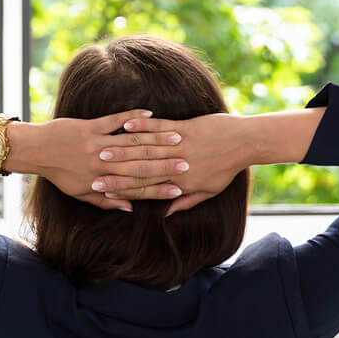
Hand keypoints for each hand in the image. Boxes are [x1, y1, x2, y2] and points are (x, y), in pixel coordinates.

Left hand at [9, 110, 189, 212]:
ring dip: (156, 140)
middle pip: (139, 165)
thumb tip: (130, 208)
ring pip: (132, 142)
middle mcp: (102, 164)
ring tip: (177, 138)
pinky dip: (133, 118)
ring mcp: (96, 144)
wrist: (37, 151)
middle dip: (165, 165)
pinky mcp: (90, 127)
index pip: (136, 188)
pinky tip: (150, 114)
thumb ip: (107, 202)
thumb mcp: (81, 194)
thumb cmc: (60, 174)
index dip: (158, 189)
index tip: (178, 188)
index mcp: (102, 182)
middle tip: (188, 163)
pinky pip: (115, 121)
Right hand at [89, 112, 249, 215]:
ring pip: (147, 148)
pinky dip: (142, 125)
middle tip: (93, 171)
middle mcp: (178, 166)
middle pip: (141, 169)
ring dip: (123, 148)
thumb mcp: (208, 191)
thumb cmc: (226, 168)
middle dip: (114, 171)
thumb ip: (185, 202)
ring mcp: (181, 145)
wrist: (244, 142)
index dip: (122, 190)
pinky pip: (160, 126)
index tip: (102, 191)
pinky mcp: (185, 127)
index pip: (145, 188)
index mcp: (181, 183)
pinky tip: (126, 124)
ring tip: (101, 148)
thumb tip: (166, 213)